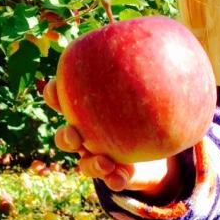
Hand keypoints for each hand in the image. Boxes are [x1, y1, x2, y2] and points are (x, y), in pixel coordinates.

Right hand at [43, 80, 172, 194]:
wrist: (160, 147)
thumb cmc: (147, 107)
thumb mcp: (149, 88)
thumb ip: (148, 70)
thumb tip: (166, 38)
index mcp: (89, 112)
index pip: (63, 101)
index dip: (54, 94)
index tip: (54, 87)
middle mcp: (88, 137)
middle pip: (66, 138)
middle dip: (65, 137)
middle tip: (74, 133)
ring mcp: (100, 158)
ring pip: (85, 164)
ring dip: (92, 164)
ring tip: (105, 162)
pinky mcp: (117, 175)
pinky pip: (113, 181)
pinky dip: (116, 179)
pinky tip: (122, 176)